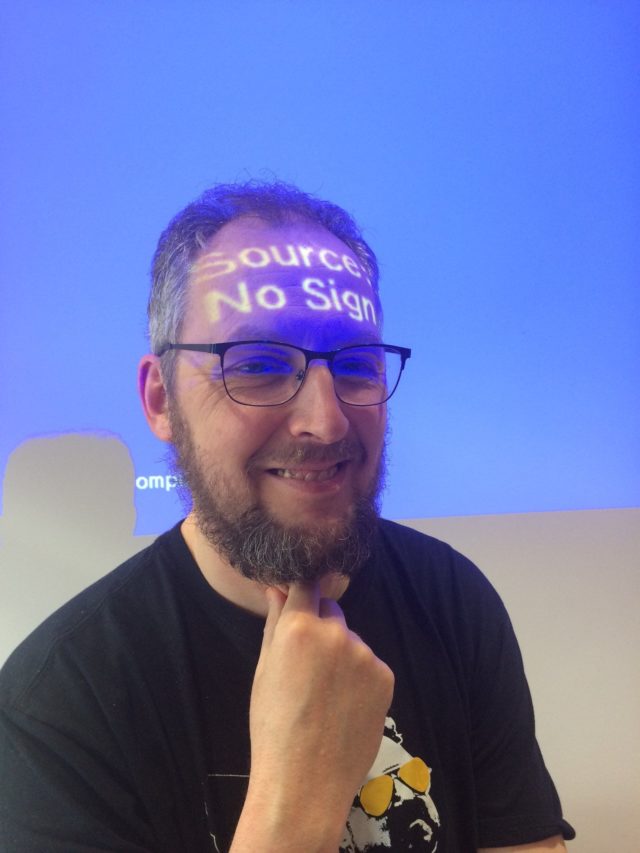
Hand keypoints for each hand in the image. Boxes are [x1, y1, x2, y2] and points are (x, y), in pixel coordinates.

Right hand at [233, 582, 393, 851]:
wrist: (305, 782)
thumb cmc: (272, 727)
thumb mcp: (264, 670)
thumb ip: (275, 623)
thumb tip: (279, 588)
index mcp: (299, 627)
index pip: (306, 585)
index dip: (303, 592)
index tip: (299, 605)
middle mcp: (336, 632)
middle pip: (331, 610)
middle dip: (320, 626)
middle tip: (307, 666)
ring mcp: (365, 654)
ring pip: (350, 640)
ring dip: (341, 655)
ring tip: (326, 697)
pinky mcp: (386, 676)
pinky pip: (369, 665)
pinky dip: (359, 678)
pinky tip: (345, 707)